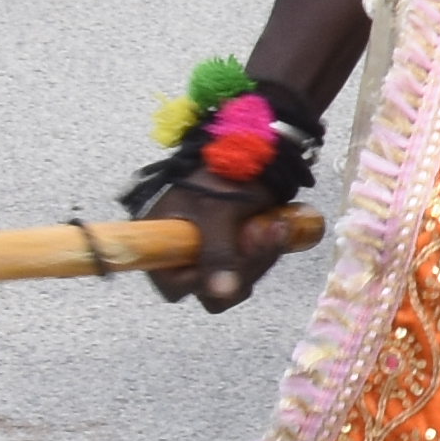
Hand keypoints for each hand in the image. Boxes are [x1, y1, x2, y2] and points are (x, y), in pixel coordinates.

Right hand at [134, 167, 305, 313]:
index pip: (173, 285)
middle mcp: (183, 252)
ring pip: (237, 280)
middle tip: (261, 235)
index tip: (225, 260)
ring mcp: (212, 251)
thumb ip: (217, 253)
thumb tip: (220, 293)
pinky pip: (254, 266)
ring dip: (260, 257)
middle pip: (210, 288)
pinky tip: (279, 226)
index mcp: (161, 241)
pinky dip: (269, 249)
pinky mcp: (238, 247)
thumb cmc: (224, 172)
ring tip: (274, 226)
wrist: (259, 146)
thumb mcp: (216, 211)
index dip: (198, 281)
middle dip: (242, 267)